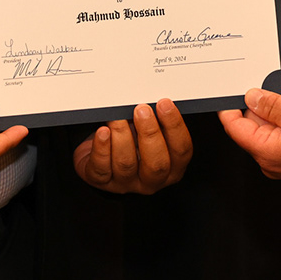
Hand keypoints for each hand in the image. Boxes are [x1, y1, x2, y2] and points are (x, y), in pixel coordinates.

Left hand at [72, 99, 192, 193]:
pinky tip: (102, 132)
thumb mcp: (147, 131)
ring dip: (122, 135)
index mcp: (171, 167)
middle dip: (150, 133)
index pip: (181, 150)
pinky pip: (101, 168)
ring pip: (126, 163)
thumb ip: (155, 120)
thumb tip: (152, 97)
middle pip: (157, 163)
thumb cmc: (129, 139)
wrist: (99, 156)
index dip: (175, 126)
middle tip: (142, 110)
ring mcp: (126, 183)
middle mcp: (151, 179)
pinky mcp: (101, 181)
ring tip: (117, 116)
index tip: (165, 103)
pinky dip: (102, 148)